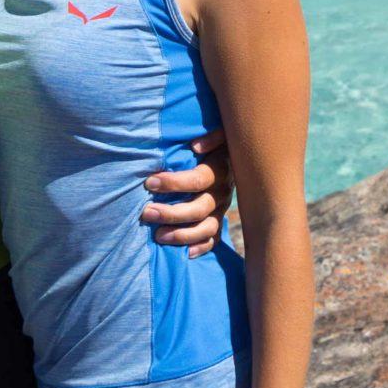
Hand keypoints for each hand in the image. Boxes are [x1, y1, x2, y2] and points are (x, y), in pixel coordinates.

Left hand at [141, 127, 233, 257]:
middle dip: (171, 213)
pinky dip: (200, 247)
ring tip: (158, 236)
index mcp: (220, 170)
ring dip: (182, 235)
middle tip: (146, 213)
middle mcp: (222, 192)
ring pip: (206, 228)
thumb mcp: (220, 134)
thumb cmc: (216, 143)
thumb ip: (211, 136)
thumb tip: (195, 146)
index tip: (149, 182)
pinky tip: (185, 253)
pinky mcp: (219, 221)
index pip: (198, 180)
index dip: (174, 183)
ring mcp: (222, 209)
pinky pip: (213, 240)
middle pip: (199, 209)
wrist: (241, 155)